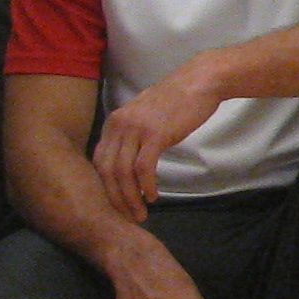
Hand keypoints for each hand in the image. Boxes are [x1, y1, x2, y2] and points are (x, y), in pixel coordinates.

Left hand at [92, 63, 228, 221]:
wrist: (199, 82)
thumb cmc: (176, 100)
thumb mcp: (143, 115)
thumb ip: (130, 133)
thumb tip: (126, 158)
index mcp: (113, 122)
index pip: (98, 161)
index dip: (105, 187)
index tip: (117, 203)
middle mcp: (119, 125)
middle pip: (106, 171)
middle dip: (115, 198)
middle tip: (127, 216)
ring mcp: (136, 129)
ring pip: (123, 173)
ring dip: (130, 198)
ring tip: (140, 213)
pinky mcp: (155, 135)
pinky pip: (143, 168)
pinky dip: (145, 186)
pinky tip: (153, 196)